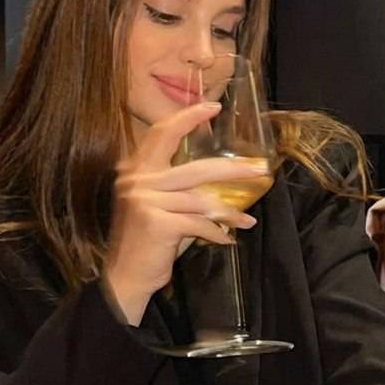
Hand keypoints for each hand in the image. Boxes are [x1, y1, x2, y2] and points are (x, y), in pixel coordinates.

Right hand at [103, 102, 267, 324]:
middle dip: (232, 169)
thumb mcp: (161, 207)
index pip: (162, 133)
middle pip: (196, 168)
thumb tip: (223, 178)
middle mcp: (138, 180)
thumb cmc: (148, 242)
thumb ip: (183, 189)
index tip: (213, 106)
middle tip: (259, 169)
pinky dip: (217, 233)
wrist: (125, 278)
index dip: (188, 117)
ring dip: (229, 213)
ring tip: (248, 221)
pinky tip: (228, 240)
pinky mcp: (156, 222)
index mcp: (136, 170)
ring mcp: (145, 200)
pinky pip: (199, 224)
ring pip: (202, 200)